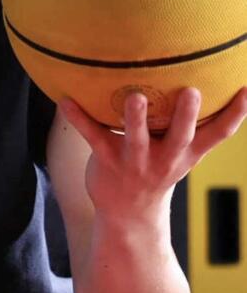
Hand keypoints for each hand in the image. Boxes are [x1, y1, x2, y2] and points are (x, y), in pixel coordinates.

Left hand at [59, 87, 246, 219]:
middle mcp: (165, 158)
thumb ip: (188, 124)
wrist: (129, 215)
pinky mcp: (108, 160)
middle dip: (186, 115)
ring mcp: (136, 161)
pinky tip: (65, 100)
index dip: (235, 114)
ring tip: (136, 97)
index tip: (246, 89)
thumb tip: (199, 77)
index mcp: (186, 152)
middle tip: (192, 91)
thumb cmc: (156, 169)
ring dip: (136, 118)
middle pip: (179, 136)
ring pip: (137, 139)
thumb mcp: (180, 153)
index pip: (218, 134)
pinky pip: (92, 136)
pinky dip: (78, 118)